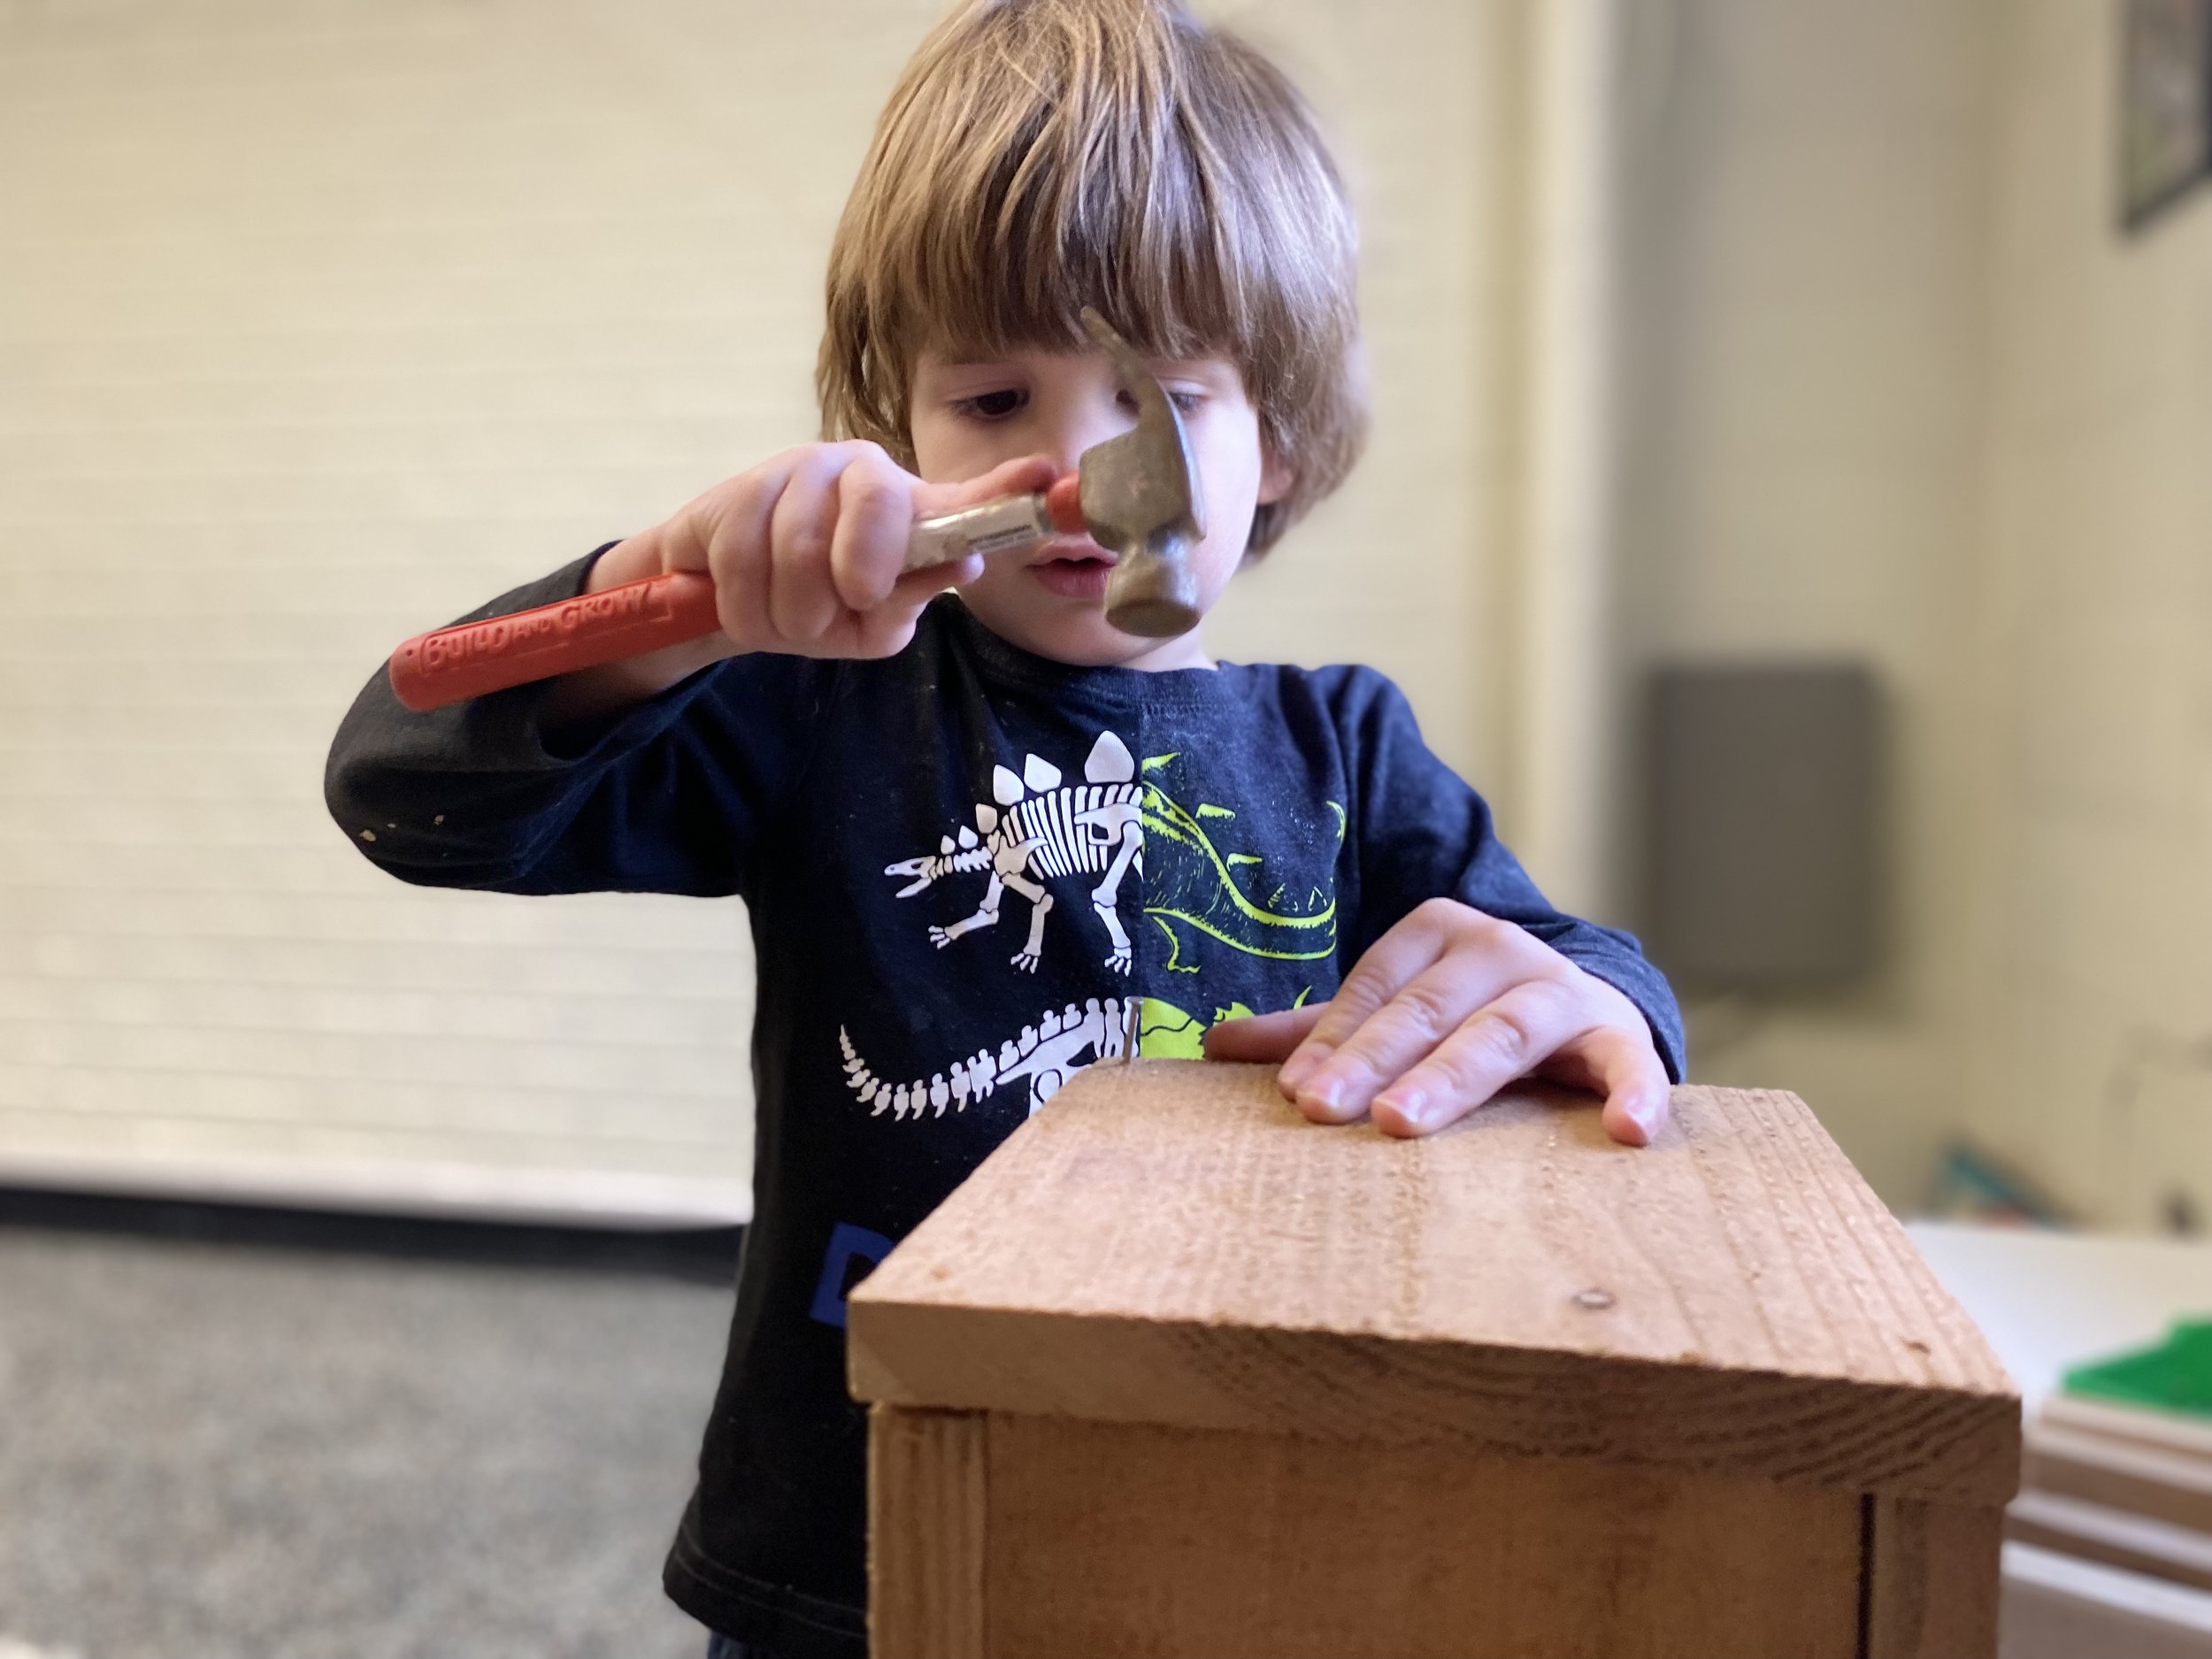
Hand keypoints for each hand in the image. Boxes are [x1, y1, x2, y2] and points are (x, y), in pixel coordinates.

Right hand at [544, 444, 1059, 721]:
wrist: (727, 601)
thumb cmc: (816, 608)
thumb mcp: (872, 623)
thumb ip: (912, 597)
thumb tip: (964, 557)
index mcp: (913, 512)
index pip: (966, 496)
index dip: (1004, 487)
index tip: (1045, 475)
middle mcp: (866, 473)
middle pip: (878, 506)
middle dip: (859, 573)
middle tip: (848, 600)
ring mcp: (804, 470)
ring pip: (801, 548)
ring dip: (791, 611)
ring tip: (790, 617)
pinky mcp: (743, 484)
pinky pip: (743, 558)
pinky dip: (746, 605)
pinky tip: (749, 602)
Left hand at [1202, 898, 1669, 1145]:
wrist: (1584, 1007)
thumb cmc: (1466, 1016)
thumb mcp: (1395, 1012)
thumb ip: (1317, 1031)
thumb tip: (1212, 1046)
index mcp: (1437, 932)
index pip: (1374, 987)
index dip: (1333, 1039)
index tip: (1294, 1093)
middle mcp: (1499, 947)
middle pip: (1426, 1009)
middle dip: (1373, 1061)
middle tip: (1327, 1111)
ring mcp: (1561, 988)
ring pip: (1502, 1030)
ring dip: (1454, 1076)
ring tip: (1406, 1121)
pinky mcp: (1620, 1032)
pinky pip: (1629, 1060)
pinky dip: (1634, 1091)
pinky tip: (1629, 1131)